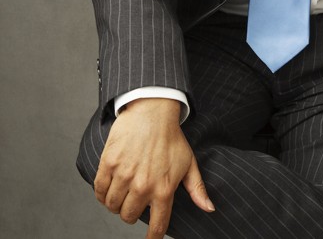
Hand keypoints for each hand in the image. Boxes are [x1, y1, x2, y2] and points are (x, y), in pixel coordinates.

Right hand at [94, 97, 214, 237]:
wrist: (153, 110)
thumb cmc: (171, 137)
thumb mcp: (189, 162)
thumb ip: (197, 188)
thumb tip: (209, 209)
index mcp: (164, 189)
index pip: (157, 226)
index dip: (152, 237)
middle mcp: (143, 185)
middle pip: (129, 217)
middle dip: (131, 212)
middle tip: (135, 199)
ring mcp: (124, 175)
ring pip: (112, 206)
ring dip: (116, 203)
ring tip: (123, 192)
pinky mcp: (109, 164)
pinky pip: (99, 191)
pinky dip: (102, 193)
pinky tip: (110, 187)